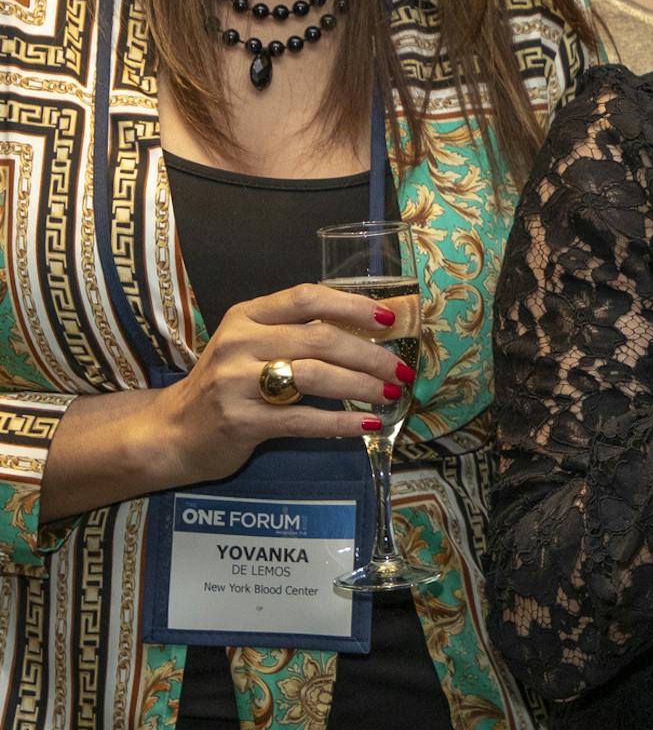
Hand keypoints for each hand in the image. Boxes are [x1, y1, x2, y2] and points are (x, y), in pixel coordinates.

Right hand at [159, 283, 413, 484]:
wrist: (173, 431)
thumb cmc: (226, 383)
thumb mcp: (251, 344)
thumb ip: (296, 331)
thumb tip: (369, 329)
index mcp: (247, 316)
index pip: (307, 298)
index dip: (353, 305)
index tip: (389, 318)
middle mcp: (239, 343)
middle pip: (320, 339)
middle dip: (370, 354)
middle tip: (402, 370)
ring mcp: (237, 383)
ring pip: (316, 377)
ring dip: (362, 386)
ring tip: (392, 394)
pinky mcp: (242, 421)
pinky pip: (304, 419)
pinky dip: (342, 422)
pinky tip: (368, 425)